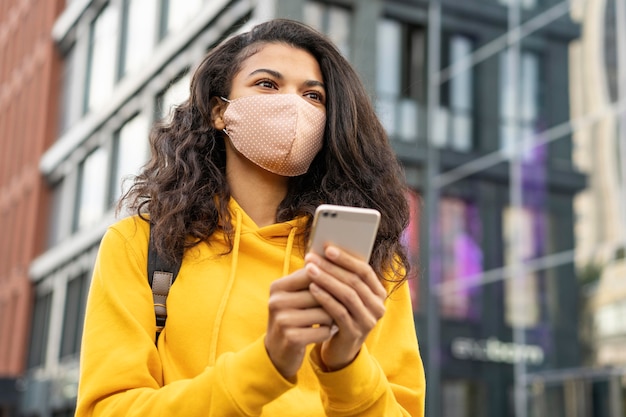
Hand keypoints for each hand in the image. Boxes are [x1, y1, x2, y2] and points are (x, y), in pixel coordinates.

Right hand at [265, 269, 334, 379]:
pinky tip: (325, 332)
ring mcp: (283, 320)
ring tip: (330, 320)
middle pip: (320, 293)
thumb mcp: (293, 296)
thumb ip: (310, 279)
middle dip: (333, 300)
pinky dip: (328, 332)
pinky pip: (323, 331)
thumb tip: (334, 257)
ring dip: (332, 318)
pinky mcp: (291, 338)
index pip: (311, 273)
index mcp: (277, 287)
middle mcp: (277, 301)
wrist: (277, 351)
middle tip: (340, 305)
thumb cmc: (292, 318)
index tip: (343, 282)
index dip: (330, 277)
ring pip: (324, 313)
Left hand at [304, 246, 386, 370]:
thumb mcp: (345, 295)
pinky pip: (339, 312)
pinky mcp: (355, 334)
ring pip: (348, 295)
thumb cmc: (340, 314)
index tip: (327, 248)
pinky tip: (312, 288)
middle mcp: (378, 307)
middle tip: (312, 258)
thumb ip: (341, 277)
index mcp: (378, 293)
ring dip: (327, 280)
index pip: (365, 271)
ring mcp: (368, 321)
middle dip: (332, 267)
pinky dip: (325, 298)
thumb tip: (322, 250)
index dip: (346, 258)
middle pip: (355, 281)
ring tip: (310, 270)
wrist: (340, 349)